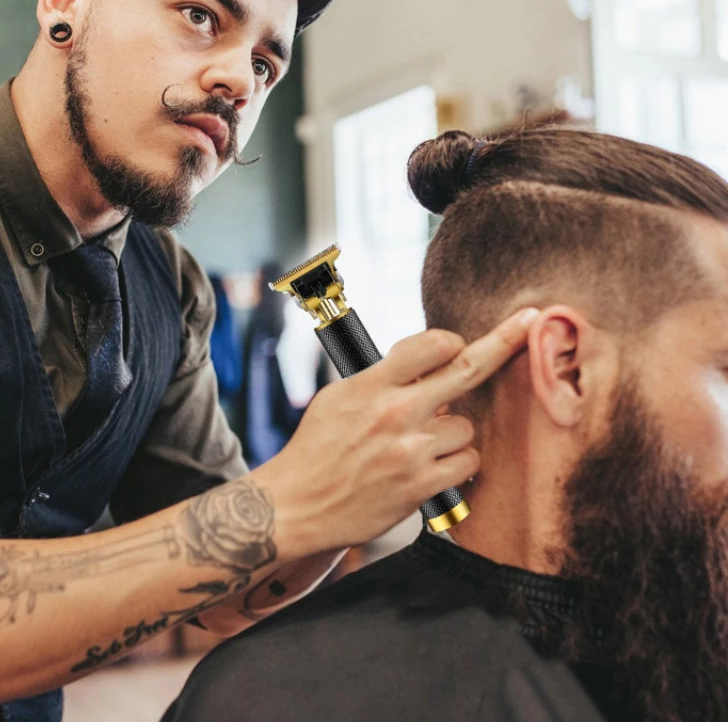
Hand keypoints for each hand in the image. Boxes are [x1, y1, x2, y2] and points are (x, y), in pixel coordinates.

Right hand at [253, 307, 538, 558]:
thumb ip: (382, 377)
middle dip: (503, 340)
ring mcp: (411, 450)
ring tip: (419, 446)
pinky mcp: (421, 486)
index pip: (431, 344)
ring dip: (453, 434)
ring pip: (466, 426)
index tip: (457, 345)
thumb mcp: (338, 396)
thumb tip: (427, 361)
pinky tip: (431, 468)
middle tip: (527, 321)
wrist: (297, 504)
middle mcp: (395, 411)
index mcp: (372, 383)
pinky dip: (457, 464)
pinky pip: (468, 462)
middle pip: (467, 368)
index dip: (450, 342)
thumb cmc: (317, 448)